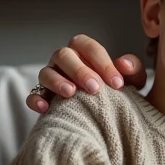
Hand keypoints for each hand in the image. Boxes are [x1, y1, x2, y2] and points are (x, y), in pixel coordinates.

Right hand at [25, 34, 146, 113]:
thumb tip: (124, 64)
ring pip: (45, 72)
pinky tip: (46, 108)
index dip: (103, 62)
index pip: (88, 47)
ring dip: (57, 81)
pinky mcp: (42, 97)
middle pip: (64, 55)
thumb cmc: (118, 92)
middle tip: (95, 88)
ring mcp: (51, 78)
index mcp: (84, 52)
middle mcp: (65, 61)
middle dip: (79, 70)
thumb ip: (132, 70)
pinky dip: (36, 99)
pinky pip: (32, 95)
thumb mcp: (132, 81)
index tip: (117, 84)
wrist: (108, 117)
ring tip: (71, 94)